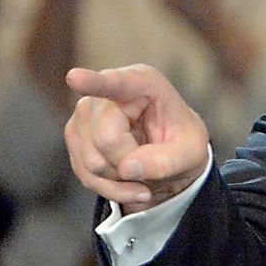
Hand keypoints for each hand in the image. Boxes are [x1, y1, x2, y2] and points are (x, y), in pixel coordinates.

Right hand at [64, 64, 210, 212]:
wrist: (169, 155)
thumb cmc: (182, 143)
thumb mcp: (191, 154)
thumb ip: (165, 161)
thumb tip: (127, 168)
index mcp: (144, 83)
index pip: (118, 84)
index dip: (94, 82)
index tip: (75, 77)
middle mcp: (106, 94)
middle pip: (107, 141)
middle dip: (130, 163)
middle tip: (153, 160)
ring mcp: (85, 114)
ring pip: (93, 162)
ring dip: (122, 178)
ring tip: (142, 167)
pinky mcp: (75, 136)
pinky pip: (86, 175)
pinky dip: (112, 188)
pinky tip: (130, 182)